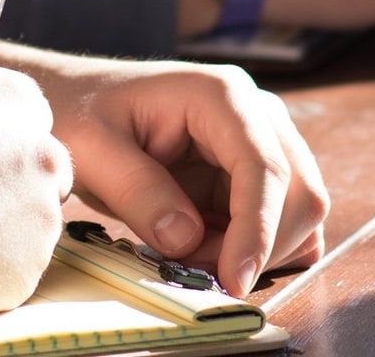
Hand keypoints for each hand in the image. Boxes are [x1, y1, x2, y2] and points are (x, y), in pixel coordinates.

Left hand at [0, 52, 329, 297]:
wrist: (75, 100)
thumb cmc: (80, 113)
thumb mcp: (92, 150)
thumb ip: (139, 192)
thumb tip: (187, 239)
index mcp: (220, 95)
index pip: (264, 166)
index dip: (257, 228)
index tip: (234, 279)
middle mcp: (256, 113)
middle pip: (300, 190)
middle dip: (259, 245)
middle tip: (197, 272)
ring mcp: (260, 142)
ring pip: (298, 211)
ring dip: (256, 250)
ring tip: (191, 256)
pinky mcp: (252, 172)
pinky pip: (280, 220)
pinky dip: (256, 248)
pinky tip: (208, 250)